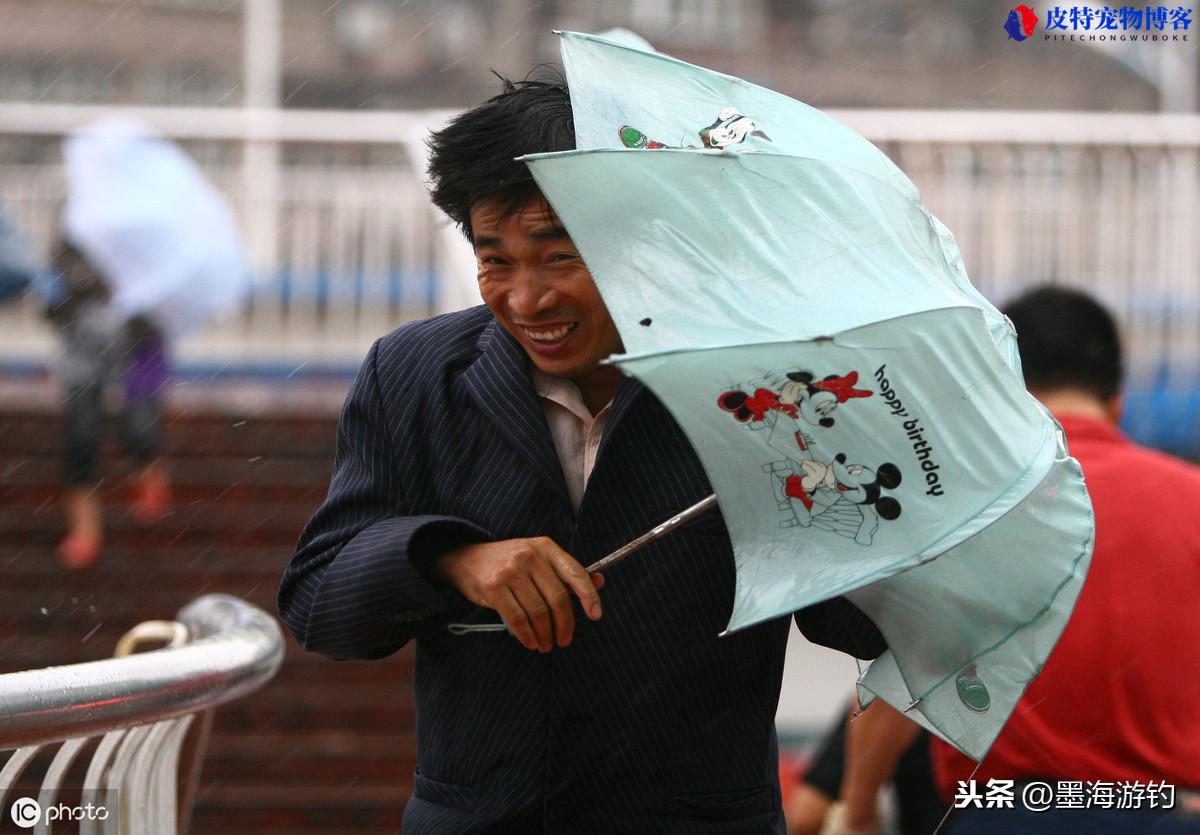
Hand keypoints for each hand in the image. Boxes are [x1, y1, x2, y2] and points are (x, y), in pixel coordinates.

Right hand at [436, 537, 603, 651]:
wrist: (466, 559)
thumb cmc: (510, 563)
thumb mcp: (539, 559)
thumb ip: (567, 573)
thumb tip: (600, 582)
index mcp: (546, 547)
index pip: (575, 573)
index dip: (589, 596)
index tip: (596, 615)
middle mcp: (530, 556)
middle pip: (558, 598)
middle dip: (565, 625)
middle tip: (565, 640)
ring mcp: (510, 571)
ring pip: (538, 612)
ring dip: (545, 634)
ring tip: (546, 644)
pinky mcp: (493, 588)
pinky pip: (517, 618)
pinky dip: (527, 635)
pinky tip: (531, 642)